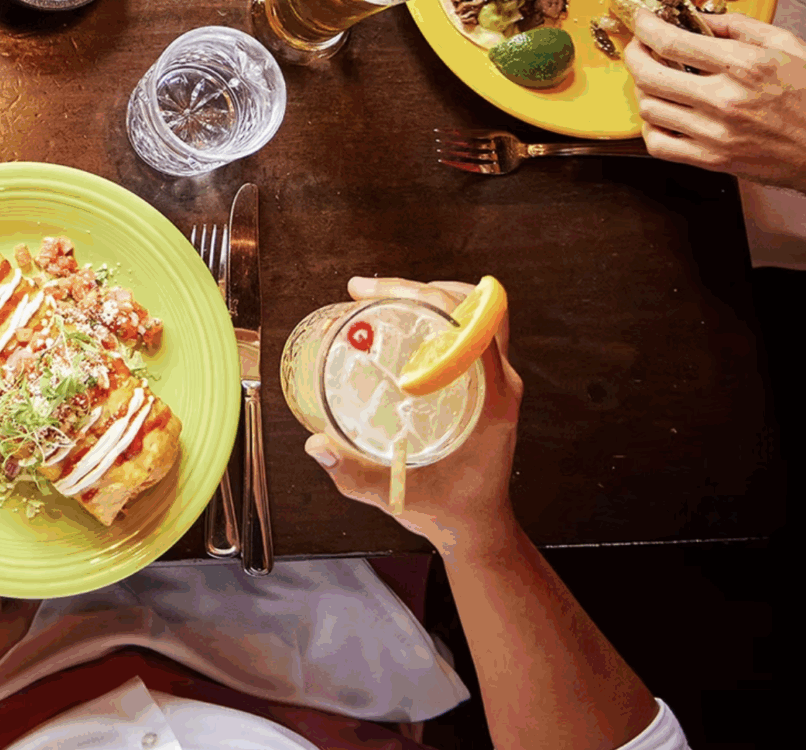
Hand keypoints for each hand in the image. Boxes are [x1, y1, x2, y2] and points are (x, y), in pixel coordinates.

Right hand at [302, 278, 520, 555]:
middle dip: (418, 288)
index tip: (371, 298)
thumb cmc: (447, 512)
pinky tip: (397, 322)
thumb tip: (314, 444)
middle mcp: (500, 385)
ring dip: (429, 295)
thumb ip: (352, 473)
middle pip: (475, 308)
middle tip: (365, 294)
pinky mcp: (489, 383)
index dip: (423, 298)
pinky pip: (469, 331)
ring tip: (378, 298)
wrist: (478, 529)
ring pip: (475, 313)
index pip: (467, 328)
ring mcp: (498, 382)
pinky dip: (435, 315)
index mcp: (489, 405)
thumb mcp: (396, 495)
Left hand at [625, 8, 805, 190]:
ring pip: (648, 107)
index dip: (644, 26)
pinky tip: (663, 115)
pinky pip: (658, 144)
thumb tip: (700, 17)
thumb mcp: (787, 46)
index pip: (671, 41)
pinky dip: (650, 127)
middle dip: (633, 54)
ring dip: (644, 89)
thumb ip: (740, 26)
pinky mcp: (713, 161)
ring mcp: (716, 133)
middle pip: (648, 74)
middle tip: (639, 48)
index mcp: (744, 65)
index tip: (639, 19)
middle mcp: (725, 99)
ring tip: (656, 80)